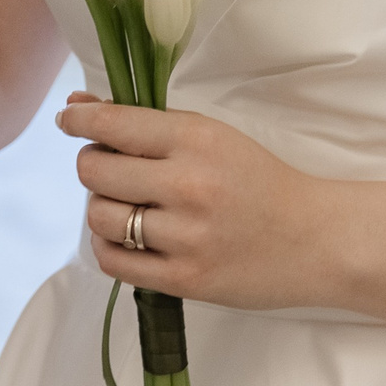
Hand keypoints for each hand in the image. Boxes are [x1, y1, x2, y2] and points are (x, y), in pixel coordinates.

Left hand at [60, 92, 331, 312]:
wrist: (317, 240)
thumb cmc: (259, 181)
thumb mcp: (211, 137)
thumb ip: (145, 122)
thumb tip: (77, 105)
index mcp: (196, 140)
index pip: (112, 125)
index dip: (78, 121)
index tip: (67, 120)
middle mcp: (188, 185)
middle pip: (94, 171)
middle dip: (94, 165)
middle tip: (114, 170)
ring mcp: (186, 237)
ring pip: (99, 216)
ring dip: (103, 208)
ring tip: (128, 206)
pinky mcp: (185, 280)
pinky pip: (113, 261)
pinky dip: (109, 246)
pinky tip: (129, 238)